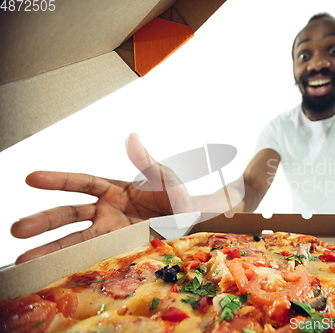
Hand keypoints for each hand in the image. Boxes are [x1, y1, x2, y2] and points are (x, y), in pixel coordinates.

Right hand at [11, 134, 192, 263]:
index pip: (80, 183)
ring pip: (75, 240)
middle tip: (17, 229)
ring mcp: (111, 233)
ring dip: (50, 249)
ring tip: (24, 260)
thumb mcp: (163, 177)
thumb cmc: (176, 196)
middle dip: (44, 222)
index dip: (57, 181)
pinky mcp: (118, 250)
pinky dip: (75, 264)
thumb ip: (146, 161)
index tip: (31, 178)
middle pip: (69, 216)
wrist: (192, 222)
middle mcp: (106, 212)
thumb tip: (131, 137)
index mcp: (113, 190)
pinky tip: (54, 271)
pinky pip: (95, 257)